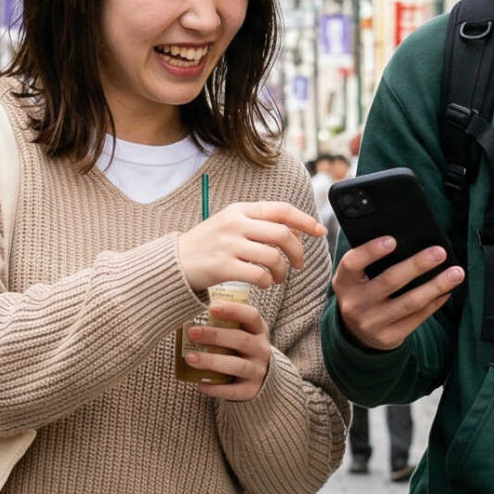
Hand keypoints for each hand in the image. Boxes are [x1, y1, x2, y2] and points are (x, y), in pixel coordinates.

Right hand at [177, 201, 327, 293]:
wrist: (174, 263)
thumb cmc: (207, 245)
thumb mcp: (230, 224)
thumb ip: (258, 223)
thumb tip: (294, 229)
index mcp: (240, 210)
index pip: (281, 210)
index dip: (305, 220)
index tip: (319, 231)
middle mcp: (235, 223)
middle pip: (283, 234)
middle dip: (298, 251)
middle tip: (298, 264)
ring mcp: (228, 244)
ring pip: (273, 257)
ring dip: (282, 271)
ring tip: (277, 278)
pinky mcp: (222, 266)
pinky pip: (258, 275)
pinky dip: (267, 282)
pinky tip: (264, 283)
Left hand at [182, 300, 272, 402]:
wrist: (261, 377)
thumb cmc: (241, 347)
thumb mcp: (241, 331)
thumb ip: (224, 322)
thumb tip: (189, 309)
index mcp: (259, 330)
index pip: (251, 316)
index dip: (233, 310)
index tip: (211, 307)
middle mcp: (262, 350)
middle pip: (241, 340)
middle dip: (215, 335)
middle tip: (192, 332)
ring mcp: (258, 371)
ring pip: (237, 365)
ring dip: (212, 361)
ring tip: (190, 358)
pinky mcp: (251, 390)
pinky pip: (233, 390)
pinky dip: (215, 388)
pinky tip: (199, 384)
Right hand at [333, 237, 463, 351]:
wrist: (356, 335)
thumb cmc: (363, 293)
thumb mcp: (356, 279)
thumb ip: (372, 263)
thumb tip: (411, 241)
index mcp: (344, 282)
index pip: (353, 263)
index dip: (371, 251)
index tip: (393, 239)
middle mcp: (354, 304)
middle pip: (389, 281)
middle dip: (417, 265)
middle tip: (440, 252)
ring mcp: (372, 323)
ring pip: (410, 302)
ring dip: (436, 286)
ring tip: (456, 273)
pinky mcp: (388, 337)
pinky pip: (417, 317)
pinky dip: (435, 302)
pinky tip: (447, 291)